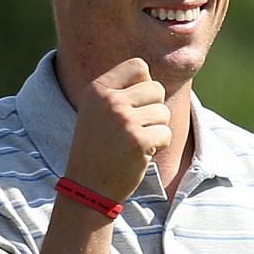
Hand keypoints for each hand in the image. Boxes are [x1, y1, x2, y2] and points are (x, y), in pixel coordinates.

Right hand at [65, 58, 171, 200]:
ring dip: (156, 129)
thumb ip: (121, 91)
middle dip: (153, 109)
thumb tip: (154, 81)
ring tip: (135, 142)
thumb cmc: (99, 147)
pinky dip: (159, 145)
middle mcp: (109, 100)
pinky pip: (166, 133)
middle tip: (136, 128)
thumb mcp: (98, 111)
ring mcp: (124, 120)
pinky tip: (140, 154)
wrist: (88, 186)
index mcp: (97, 89)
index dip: (144, 84)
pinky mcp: (138, 140)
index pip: (138, 66)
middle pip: (156, 89)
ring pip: (163, 112)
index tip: (134, 105)